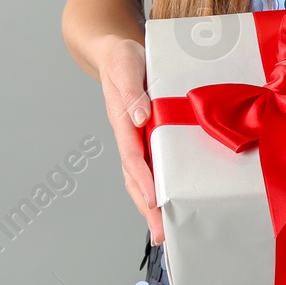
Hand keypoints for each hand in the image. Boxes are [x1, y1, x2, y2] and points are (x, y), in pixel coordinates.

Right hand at [96, 36, 164, 244]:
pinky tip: (170, 203)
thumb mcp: (126, 65)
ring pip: (141, 177)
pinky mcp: (147, 135)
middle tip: (160, 235)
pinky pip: (152, 165)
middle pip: (135, 178)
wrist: (115, 49)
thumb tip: (139, 117)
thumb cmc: (121, 58)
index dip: (144, 181)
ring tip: (163, 232)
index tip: (155, 203)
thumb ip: (131, 90)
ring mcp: (136, 138)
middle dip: (147, 208)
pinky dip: (158, 187)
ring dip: (151, 205)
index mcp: (122, 121)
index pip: (133, 157)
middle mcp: (129, 135)